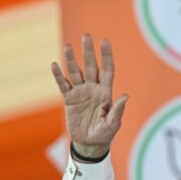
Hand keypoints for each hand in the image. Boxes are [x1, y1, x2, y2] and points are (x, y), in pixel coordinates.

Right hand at [51, 34, 127, 158]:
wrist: (90, 143)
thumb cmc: (105, 133)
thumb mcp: (113, 123)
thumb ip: (118, 110)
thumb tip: (126, 96)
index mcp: (106, 92)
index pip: (107, 69)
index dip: (106, 56)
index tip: (104, 41)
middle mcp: (93, 88)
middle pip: (91, 66)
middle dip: (89, 52)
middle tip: (86, 36)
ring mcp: (80, 92)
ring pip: (75, 72)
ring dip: (71, 60)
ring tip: (67, 46)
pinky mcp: (69, 99)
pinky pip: (63, 85)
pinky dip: (59, 76)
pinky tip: (54, 65)